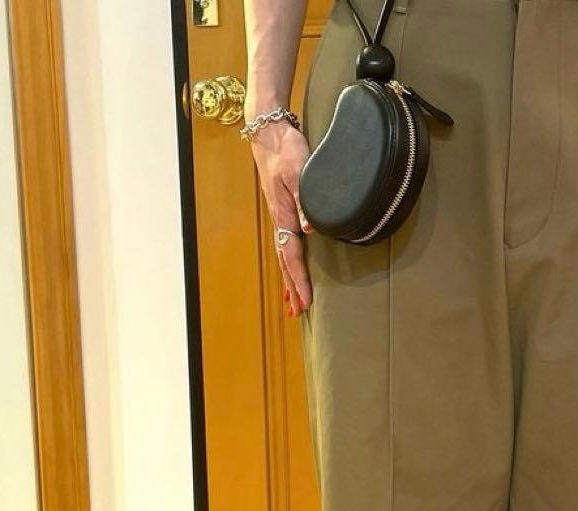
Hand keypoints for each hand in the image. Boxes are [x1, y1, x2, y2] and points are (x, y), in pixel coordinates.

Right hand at [248, 118, 313, 316]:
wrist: (268, 130)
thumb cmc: (285, 148)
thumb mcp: (299, 171)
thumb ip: (305, 201)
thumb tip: (309, 229)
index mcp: (283, 214)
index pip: (292, 255)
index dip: (299, 280)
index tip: (305, 300)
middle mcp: (280, 219)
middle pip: (286, 261)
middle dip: (293, 287)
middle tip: (299, 312)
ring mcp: (280, 215)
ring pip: (285, 254)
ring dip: (289, 278)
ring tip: (293, 301)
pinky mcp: (283, 208)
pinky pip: (286, 242)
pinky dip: (289, 261)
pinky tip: (291, 268)